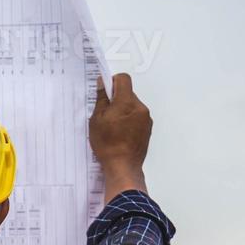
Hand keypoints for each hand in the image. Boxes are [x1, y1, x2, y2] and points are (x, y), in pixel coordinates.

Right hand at [89, 73, 151, 200]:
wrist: (123, 166)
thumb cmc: (108, 144)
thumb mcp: (97, 119)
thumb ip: (101, 98)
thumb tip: (103, 83)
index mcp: (127, 102)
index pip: (123, 79)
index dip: (113, 82)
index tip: (106, 92)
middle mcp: (140, 108)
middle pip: (128, 93)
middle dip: (116, 99)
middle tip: (105, 113)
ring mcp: (146, 118)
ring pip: (133, 105)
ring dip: (123, 110)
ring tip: (112, 125)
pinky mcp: (148, 128)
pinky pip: (137, 116)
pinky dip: (129, 119)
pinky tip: (120, 132)